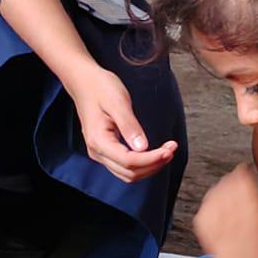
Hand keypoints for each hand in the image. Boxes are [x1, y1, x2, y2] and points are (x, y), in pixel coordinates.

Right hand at [66, 63, 178, 182]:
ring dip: (150, 167)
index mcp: (98, 140)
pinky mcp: (105, 151)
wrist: (85, 83)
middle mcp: (97, 152)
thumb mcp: (118, 102)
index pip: (128, 161)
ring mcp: (100, 153)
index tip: (169, 149)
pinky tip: (154, 154)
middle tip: (172, 149)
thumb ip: (129, 126)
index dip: (151, 159)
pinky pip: (125, 167)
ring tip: (167, 152)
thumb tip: (142, 147)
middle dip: (154, 164)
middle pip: (129, 172)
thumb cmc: (101, 88)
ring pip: (128, 174)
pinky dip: (142, 165)